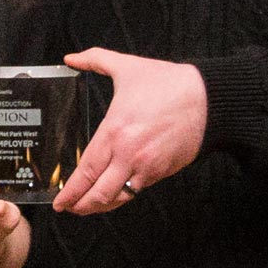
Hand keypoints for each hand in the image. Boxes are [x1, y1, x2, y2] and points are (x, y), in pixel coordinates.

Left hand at [52, 48, 205, 214]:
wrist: (208, 99)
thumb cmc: (169, 83)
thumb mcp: (127, 66)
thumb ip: (95, 60)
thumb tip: (70, 58)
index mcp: (115, 132)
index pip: (86, 172)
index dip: (70, 192)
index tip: (59, 201)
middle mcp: (129, 155)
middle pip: (99, 193)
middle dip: (79, 206)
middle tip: (66, 208)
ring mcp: (147, 167)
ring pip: (119, 198)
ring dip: (99, 207)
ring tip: (86, 207)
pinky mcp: (162, 172)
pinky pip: (137, 191)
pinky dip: (122, 196)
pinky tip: (113, 195)